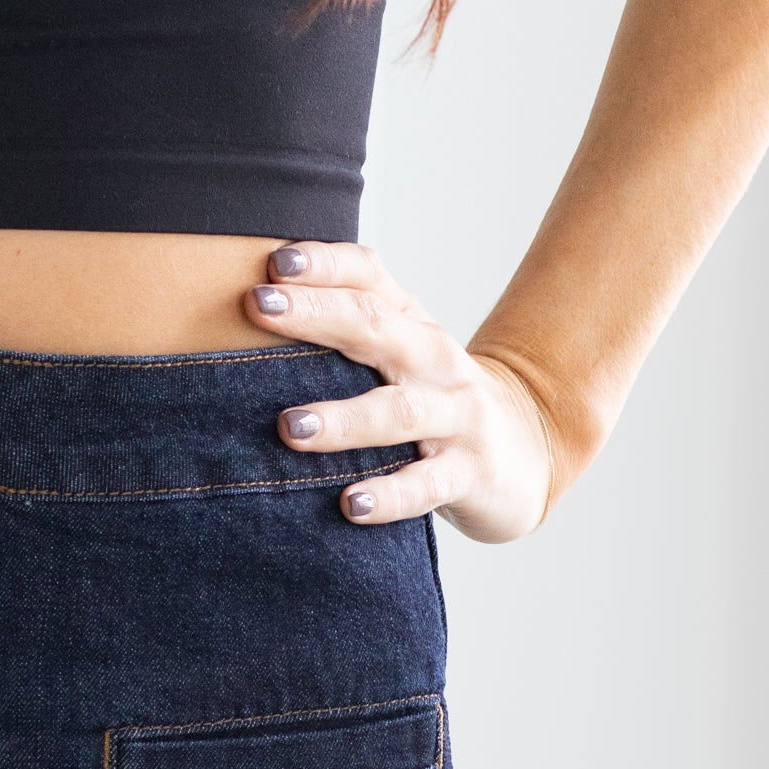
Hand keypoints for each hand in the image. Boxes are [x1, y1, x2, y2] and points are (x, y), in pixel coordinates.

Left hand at [244, 242, 558, 542]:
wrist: (524, 448)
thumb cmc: (429, 395)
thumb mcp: (395, 351)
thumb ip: (336, 328)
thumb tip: (244, 308)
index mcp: (409, 322)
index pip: (368, 275)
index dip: (323, 264)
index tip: (273, 263)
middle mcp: (434, 358)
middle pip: (376, 326)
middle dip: (316, 315)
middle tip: (258, 308)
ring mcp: (456, 416)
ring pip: (397, 412)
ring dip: (342, 419)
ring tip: (290, 426)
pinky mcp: (468, 473)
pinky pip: (425, 486)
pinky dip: (389, 495)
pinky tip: (351, 505)